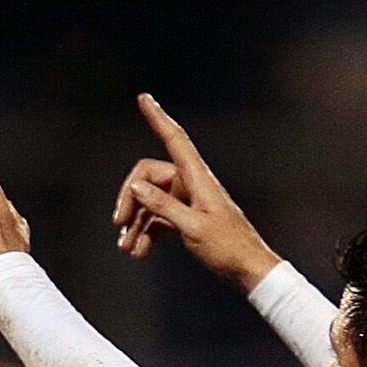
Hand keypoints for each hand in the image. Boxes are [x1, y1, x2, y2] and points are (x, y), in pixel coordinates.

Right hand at [112, 93, 280, 286]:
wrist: (248, 268)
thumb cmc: (228, 247)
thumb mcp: (193, 227)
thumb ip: (163, 206)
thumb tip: (137, 187)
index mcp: (197, 178)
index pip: (174, 139)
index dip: (158, 118)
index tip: (145, 98)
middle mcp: (190, 184)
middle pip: (148, 178)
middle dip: (130, 201)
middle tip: (119, 224)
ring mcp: (188, 200)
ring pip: (151, 202)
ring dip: (136, 223)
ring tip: (126, 247)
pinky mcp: (186, 217)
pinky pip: (159, 218)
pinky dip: (146, 233)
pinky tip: (138, 250)